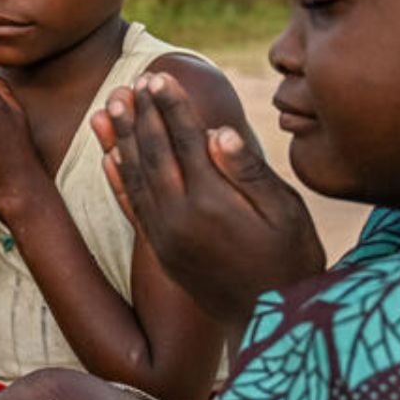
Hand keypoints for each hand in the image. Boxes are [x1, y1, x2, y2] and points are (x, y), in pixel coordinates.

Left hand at [93, 72, 324, 330]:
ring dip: (121, 139)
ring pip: (135, 176)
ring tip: (108, 107)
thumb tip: (218, 132)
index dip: (171, 107)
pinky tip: (108, 156)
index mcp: (212, 201)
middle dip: (142, 115)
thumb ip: (249, 173)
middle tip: (129, 84)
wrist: (271, 321)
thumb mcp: (285, 213)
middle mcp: (180, 217)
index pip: (185, 141)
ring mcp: (165, 235)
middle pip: (154, 153)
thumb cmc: (291, 260)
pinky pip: (131, 207)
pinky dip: (118, 179)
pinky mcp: (160, 249)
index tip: (159, 77)